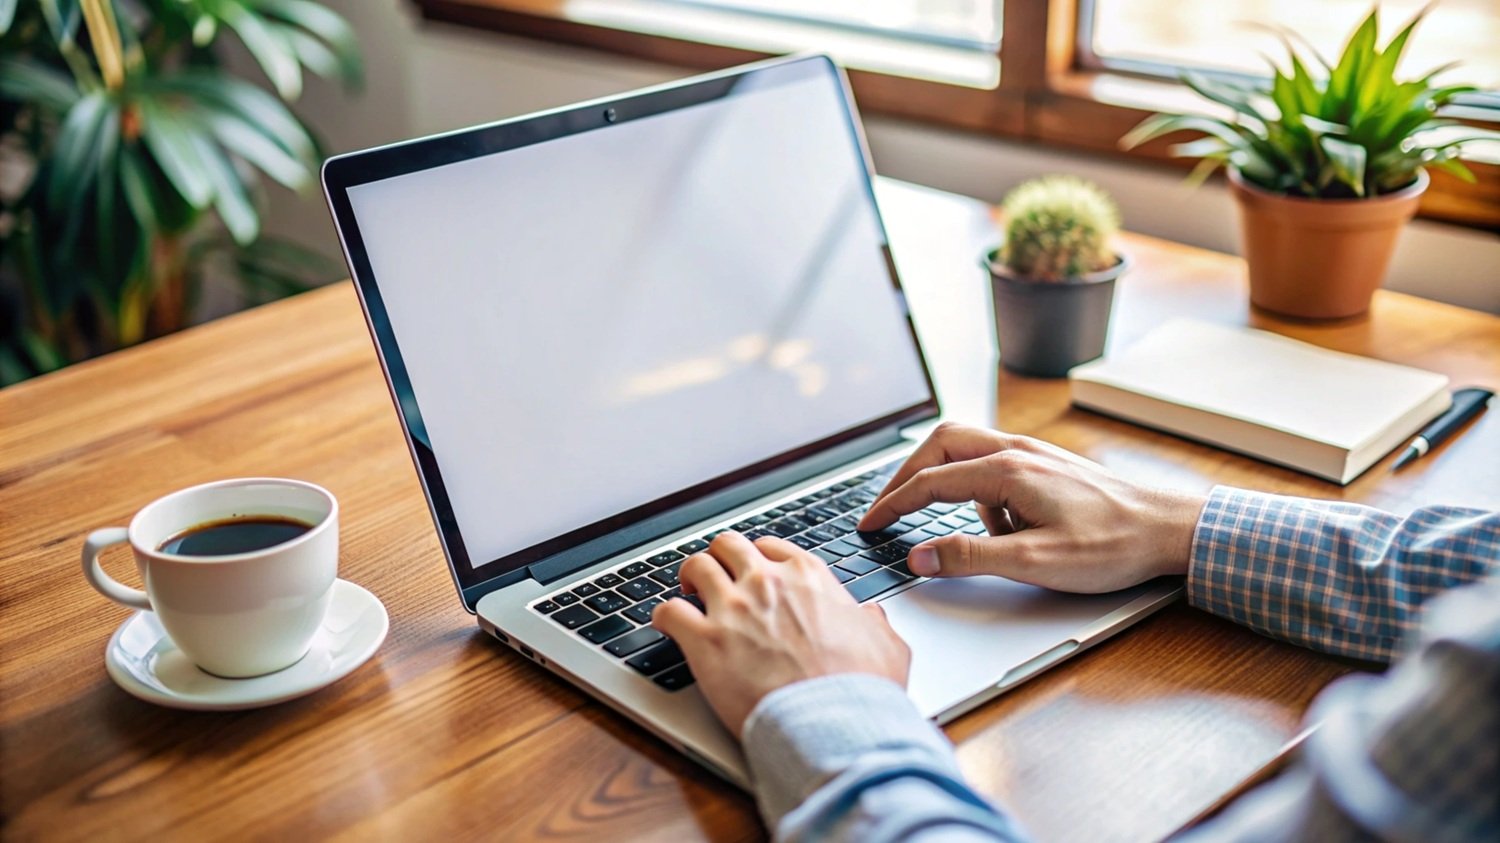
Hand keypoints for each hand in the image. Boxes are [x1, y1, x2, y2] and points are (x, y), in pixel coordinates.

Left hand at [652, 532, 910, 736]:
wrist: (834, 723)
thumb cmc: (860, 688)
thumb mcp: (886, 645)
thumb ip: (875, 623)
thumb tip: (871, 616)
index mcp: (808, 577)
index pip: (770, 546)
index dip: (757, 557)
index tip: (752, 570)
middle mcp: (767, 583)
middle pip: (727, 545)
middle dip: (719, 558)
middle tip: (714, 577)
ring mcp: (733, 608)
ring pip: (695, 566)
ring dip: (688, 578)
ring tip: (686, 593)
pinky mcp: (705, 641)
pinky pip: (668, 611)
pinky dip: (662, 616)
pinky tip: (665, 625)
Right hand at [858, 422, 1205, 592]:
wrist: (1169, 529)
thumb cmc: (1112, 545)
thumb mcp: (1034, 562)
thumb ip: (970, 557)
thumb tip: (919, 556)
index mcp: (1007, 471)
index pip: (929, 481)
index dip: (892, 504)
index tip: (869, 525)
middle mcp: (1017, 451)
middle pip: (940, 444)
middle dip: (907, 476)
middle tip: (888, 509)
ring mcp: (1033, 454)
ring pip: (966, 449)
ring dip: (946, 482)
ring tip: (956, 530)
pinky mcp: (1046, 466)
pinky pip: (994, 465)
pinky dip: (980, 493)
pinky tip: (1002, 530)